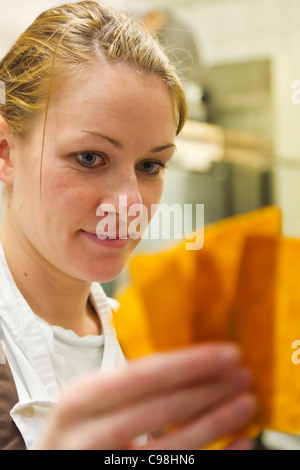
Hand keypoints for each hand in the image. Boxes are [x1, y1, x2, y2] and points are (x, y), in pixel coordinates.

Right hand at [36, 343, 257, 449]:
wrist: (59, 461)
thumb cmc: (80, 428)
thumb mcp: (91, 399)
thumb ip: (129, 384)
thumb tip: (193, 363)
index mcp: (79, 399)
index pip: (143, 375)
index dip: (190, 363)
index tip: (228, 353)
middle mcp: (85, 434)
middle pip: (160, 409)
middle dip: (207, 390)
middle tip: (243, 375)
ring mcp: (101, 463)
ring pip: (170, 447)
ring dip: (215, 423)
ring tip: (246, 403)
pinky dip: (214, 458)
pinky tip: (239, 444)